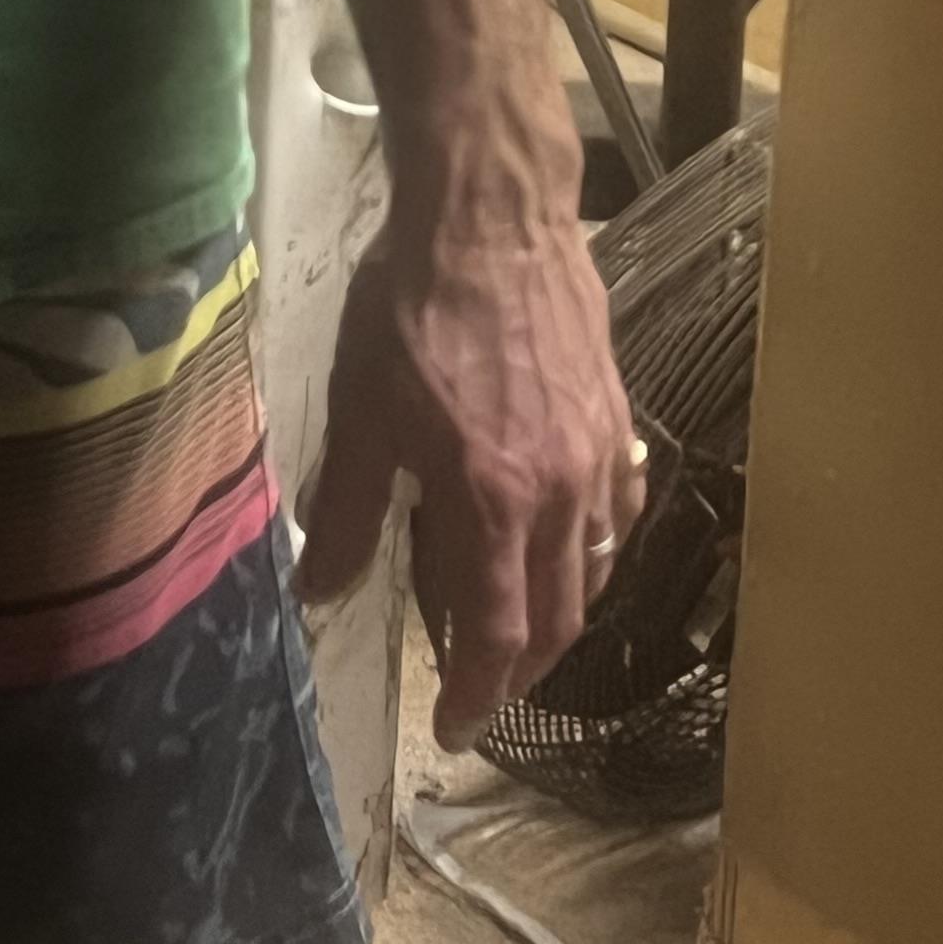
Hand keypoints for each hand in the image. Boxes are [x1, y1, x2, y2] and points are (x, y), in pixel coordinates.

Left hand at [295, 195, 639, 745]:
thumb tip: (320, 592)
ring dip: (560, 613)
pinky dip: (598, 545)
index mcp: (493, 503)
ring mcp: (598, 453)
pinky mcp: (616, 412)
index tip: (456, 727)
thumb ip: (348, 512)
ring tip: (521, 622)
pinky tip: (572, 537)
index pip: (499, 637)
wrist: (489, 215)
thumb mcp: (360, 411)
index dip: (478, 695)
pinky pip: (621, 508)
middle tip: (486, 688)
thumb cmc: (412, 306)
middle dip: (522, 672)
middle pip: (558, 620)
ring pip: (595, 569)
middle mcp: (561, 493)